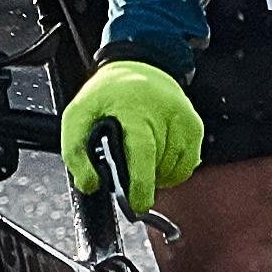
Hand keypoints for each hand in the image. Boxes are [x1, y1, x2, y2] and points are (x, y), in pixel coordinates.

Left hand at [60, 57, 204, 209]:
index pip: (143, 152)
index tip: (138, 204)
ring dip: (157, 177)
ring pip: (174, 170)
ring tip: (140, 162)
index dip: (141, 184)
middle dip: (143, 181)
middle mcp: (164, 113)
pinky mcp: (195, 126)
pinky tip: (156, 159)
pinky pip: (187, 166)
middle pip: (158, 167)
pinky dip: (172, 171)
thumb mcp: (77, 116)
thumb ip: (75, 153)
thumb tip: (91, 185)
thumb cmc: (108, 95)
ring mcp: (184, 119)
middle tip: (127, 176)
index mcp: (134, 109)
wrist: (140, 66)